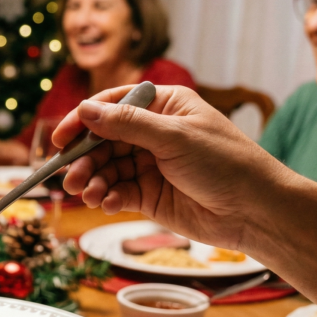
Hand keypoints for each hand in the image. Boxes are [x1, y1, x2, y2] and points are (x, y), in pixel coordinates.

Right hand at [53, 85, 285, 248]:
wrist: (256, 212)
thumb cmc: (226, 163)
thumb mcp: (174, 137)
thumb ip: (127, 124)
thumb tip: (85, 110)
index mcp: (164, 106)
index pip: (113, 105)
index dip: (84, 120)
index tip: (60, 138)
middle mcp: (154, 133)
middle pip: (103, 140)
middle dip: (84, 158)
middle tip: (68, 177)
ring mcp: (151, 165)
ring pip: (106, 168)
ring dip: (92, 180)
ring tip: (86, 194)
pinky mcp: (150, 195)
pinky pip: (118, 192)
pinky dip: (108, 197)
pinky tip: (108, 204)